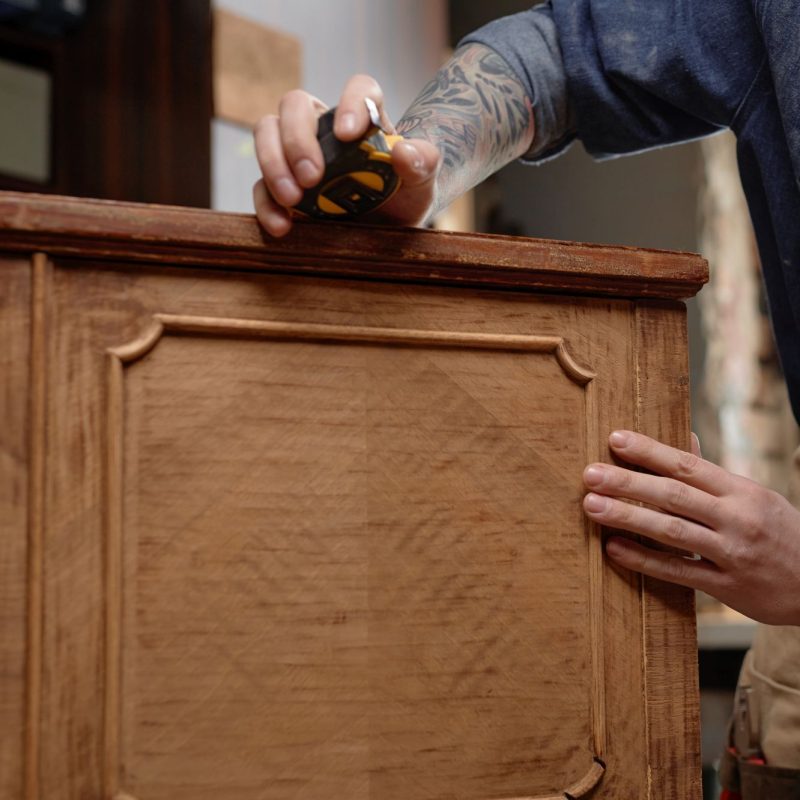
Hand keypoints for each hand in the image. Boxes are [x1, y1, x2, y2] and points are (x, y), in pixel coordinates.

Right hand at [253, 75, 440, 236]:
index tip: (348, 134)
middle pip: (295, 105)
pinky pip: (261, 187)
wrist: (389, 231)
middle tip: (312, 178)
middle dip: (297, 139)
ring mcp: (297, 155)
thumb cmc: (406, 196)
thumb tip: (401, 151)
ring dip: (273, 164)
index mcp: (364, 116)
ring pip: (267, 133)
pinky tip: (282, 226)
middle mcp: (324, 127)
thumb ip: (422, 162)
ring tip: (293, 199)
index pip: (358, 90)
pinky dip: (266, 205)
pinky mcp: (282, 187)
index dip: (351, 104)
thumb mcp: (423, 182)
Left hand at [582, 430, 799, 624]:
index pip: (688, 465)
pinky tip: (613, 548)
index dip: (649, 451)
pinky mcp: (727, 587)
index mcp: (742, 491)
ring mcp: (732, 554)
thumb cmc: (779, 532)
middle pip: (674, 495)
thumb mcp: (754, 496)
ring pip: (672, 532)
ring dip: (628, 518)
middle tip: (590, 474)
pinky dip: (644, 560)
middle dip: (628, 483)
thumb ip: (712, 475)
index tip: (615, 439)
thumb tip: (682, 440)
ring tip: (591, 506)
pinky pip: (678, 572)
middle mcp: (737, 518)